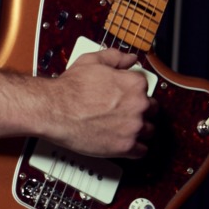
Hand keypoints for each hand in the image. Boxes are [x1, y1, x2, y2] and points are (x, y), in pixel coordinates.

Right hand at [39, 45, 153, 160]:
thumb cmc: (71, 88)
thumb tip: (130, 58)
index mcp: (134, 84)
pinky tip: (127, 143)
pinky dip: (136, 148)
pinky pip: (142, 151)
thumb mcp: (92, 61)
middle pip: (152, 110)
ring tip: (126, 129)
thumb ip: (116, 57)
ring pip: (149, 131)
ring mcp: (133, 126)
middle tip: (127, 113)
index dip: (136, 93)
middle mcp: (138, 104)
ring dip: (141, 130)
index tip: (128, 97)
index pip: (146, 88)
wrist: (56, 110)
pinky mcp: (125, 146)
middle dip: (141, 111)